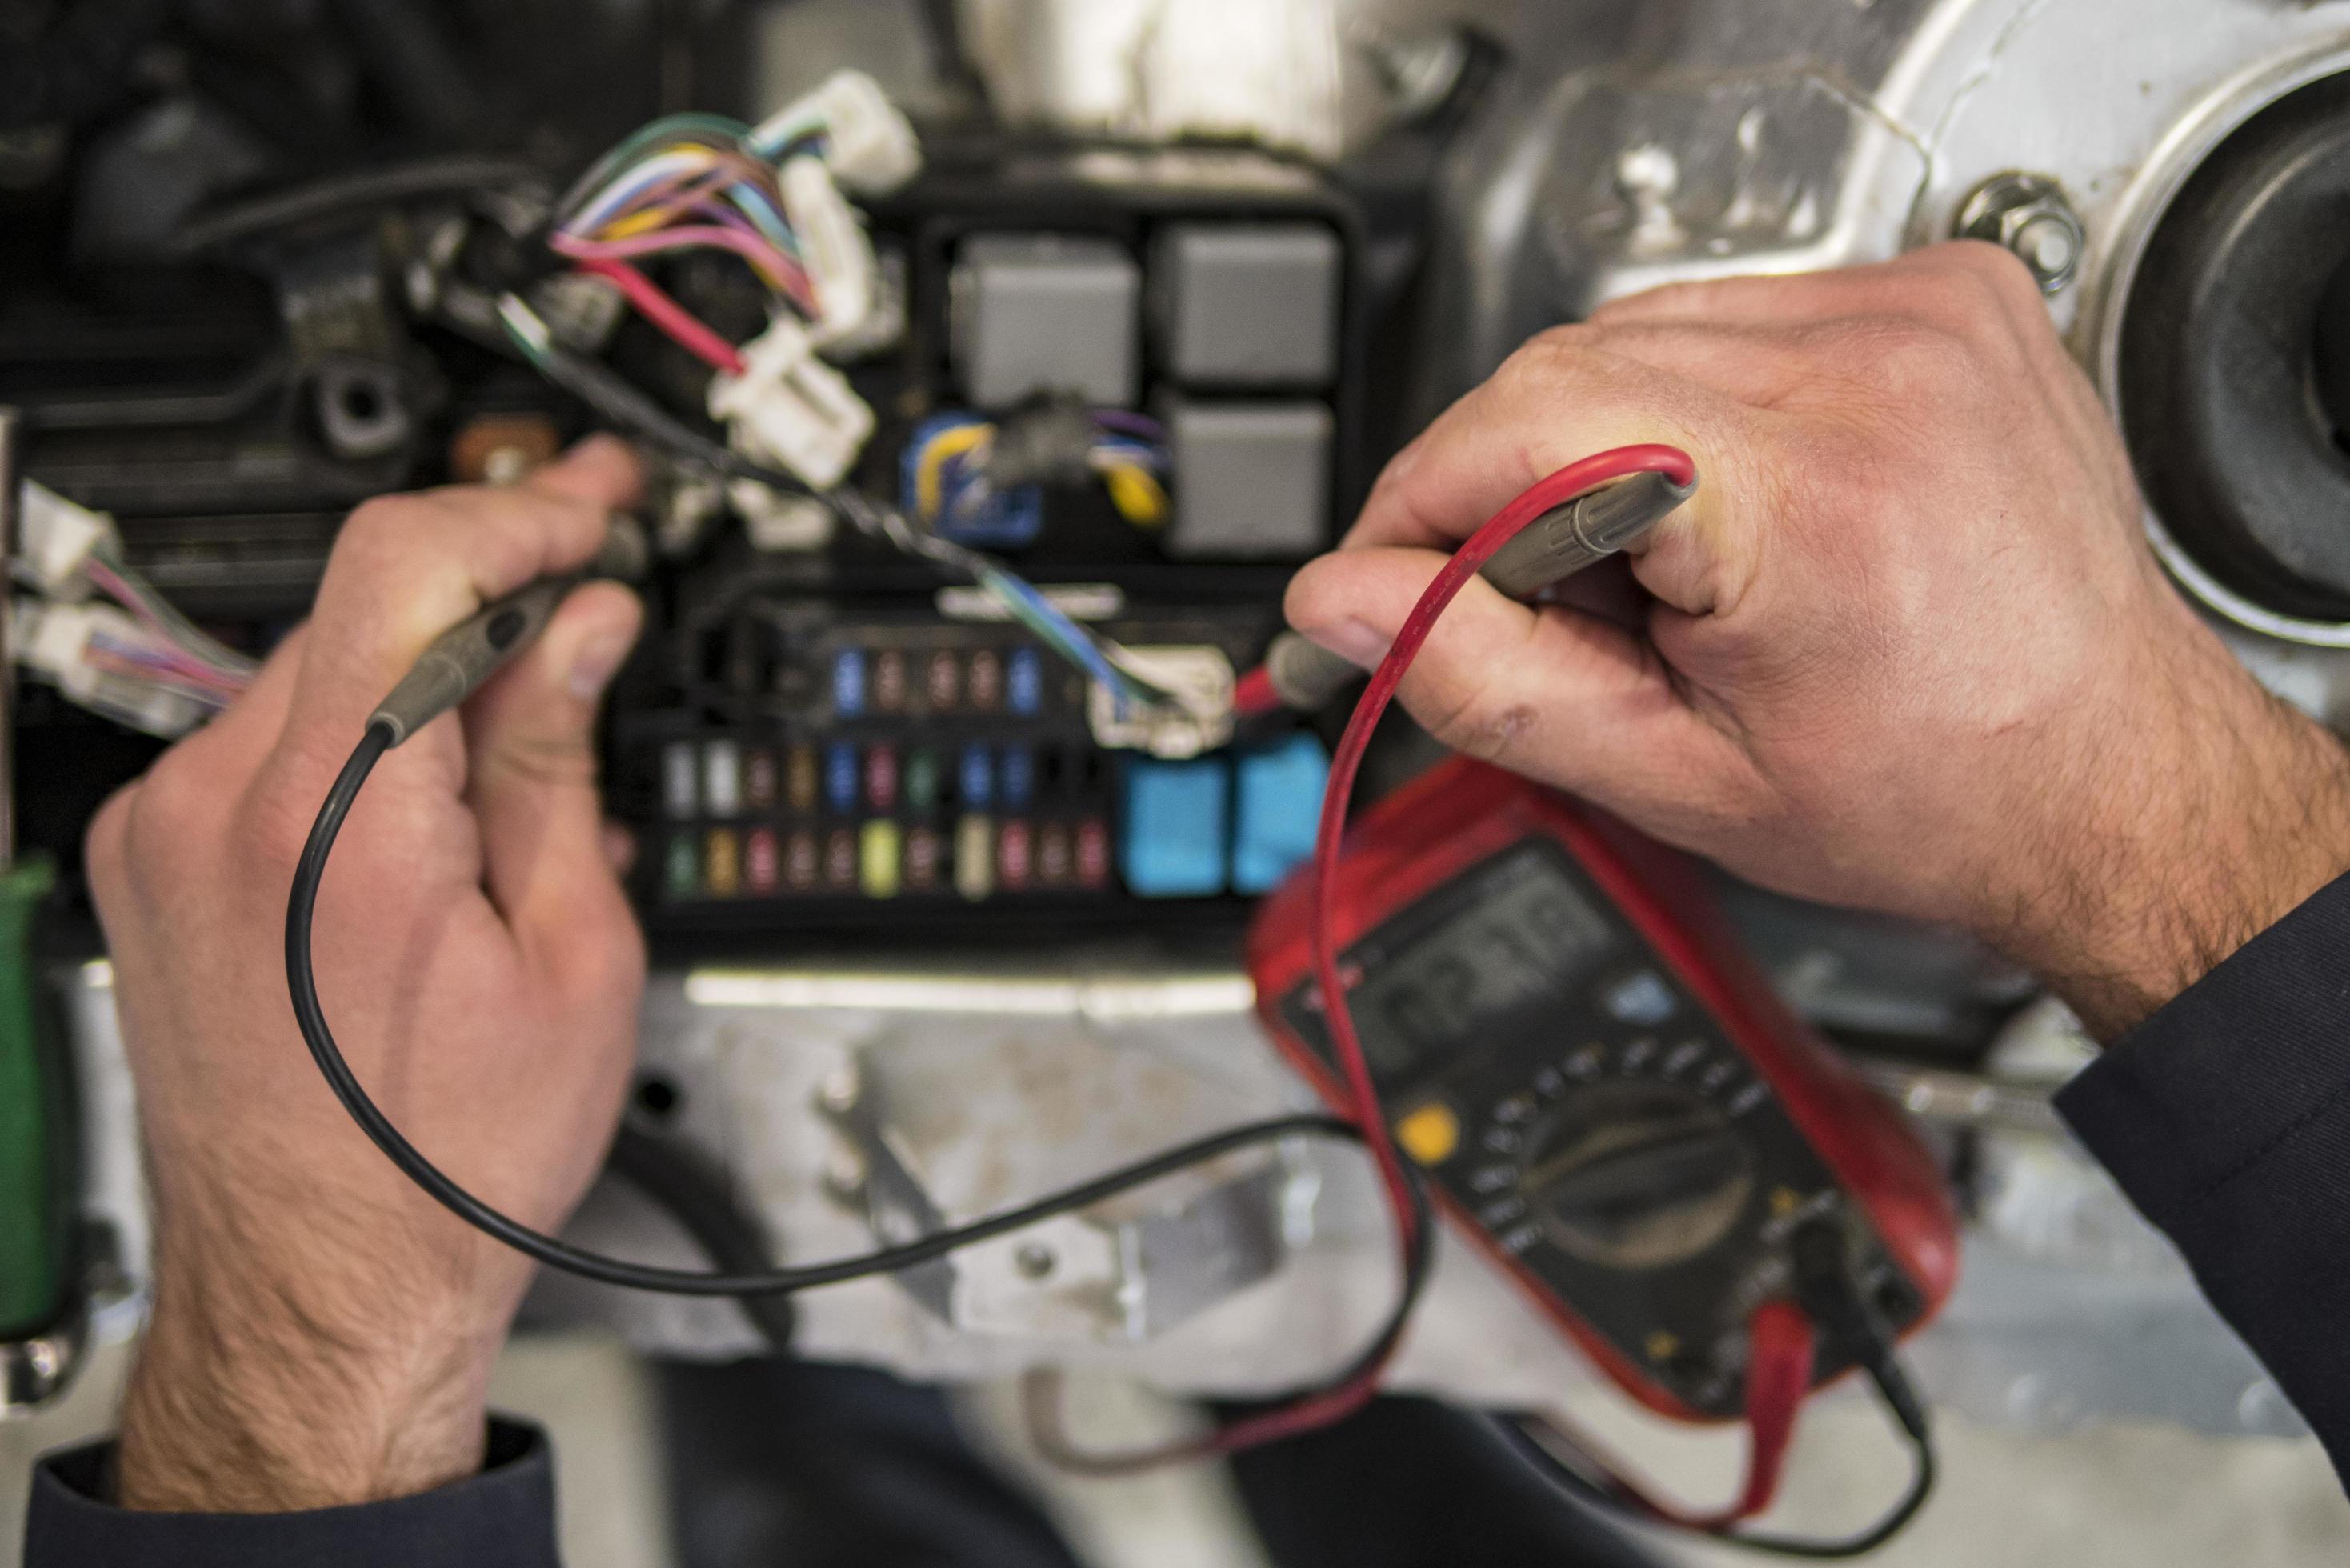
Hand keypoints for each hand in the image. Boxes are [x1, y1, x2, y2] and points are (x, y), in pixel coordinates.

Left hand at [85, 439, 648, 1510]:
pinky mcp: (148, 861)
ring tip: (529, 735)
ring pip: (317, 665)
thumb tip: (578, 628)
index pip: (407, 566)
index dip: (518, 514)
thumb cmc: (443, 1160)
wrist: (320, 1282)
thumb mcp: (571, 957)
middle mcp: (217, 807)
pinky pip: (269, 738)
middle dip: (492, 583)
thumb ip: (557, 760)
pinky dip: (363, 735)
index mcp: (334, 824)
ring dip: (427, 666)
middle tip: (594, 581)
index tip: (591, 511)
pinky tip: (437, 802)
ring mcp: (163, 833)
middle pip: (362, 603)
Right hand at [1287, 244, 2349, 1037]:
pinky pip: (1732, 314)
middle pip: (1570, 365)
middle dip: (1507, 487)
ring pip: (1640, 330)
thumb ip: (1486, 681)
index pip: (1525, 423)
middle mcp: (1879, 368)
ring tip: (1666, 573)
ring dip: (1599, 445)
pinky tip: (1733, 508)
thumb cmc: (1938, 795)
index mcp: (1812, 495)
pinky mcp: (1943, 294)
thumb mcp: (1675, 778)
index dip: (1422, 504)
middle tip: (1539, 610)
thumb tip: (1343, 602)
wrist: (2110, 774)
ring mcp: (1923, 313)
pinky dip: (1687, 406)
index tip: (1385, 576)